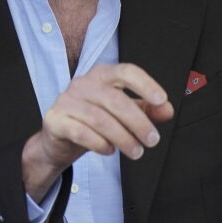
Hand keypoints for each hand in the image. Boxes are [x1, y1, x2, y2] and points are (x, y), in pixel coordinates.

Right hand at [21, 63, 173, 200]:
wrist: (59, 139)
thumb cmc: (92, 121)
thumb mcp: (123, 113)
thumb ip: (146, 109)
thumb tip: (167, 109)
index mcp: (101, 75)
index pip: (125, 71)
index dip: (145, 84)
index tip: (161, 100)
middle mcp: (82, 84)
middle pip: (115, 99)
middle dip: (138, 122)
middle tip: (151, 140)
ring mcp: (66, 100)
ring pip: (99, 119)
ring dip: (122, 138)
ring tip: (135, 151)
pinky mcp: (55, 119)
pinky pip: (81, 132)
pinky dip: (99, 143)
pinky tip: (109, 150)